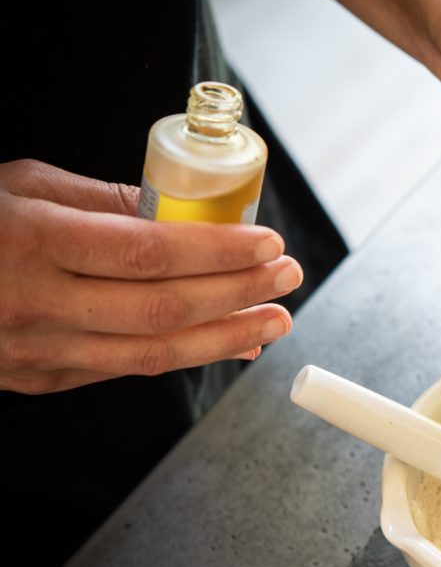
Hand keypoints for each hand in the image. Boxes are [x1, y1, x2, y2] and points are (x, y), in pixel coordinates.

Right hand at [0, 159, 301, 394]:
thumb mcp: (18, 186)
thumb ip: (102, 201)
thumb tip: (182, 212)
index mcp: (28, 241)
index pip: (148, 253)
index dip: (218, 252)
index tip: (267, 243)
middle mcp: (32, 303)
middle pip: (161, 308)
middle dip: (237, 295)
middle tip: (287, 279)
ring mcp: (33, 351)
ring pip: (150, 353)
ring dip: (225, 338)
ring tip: (274, 321)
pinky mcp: (36, 380)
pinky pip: (123, 370)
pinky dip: (182, 357)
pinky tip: (226, 344)